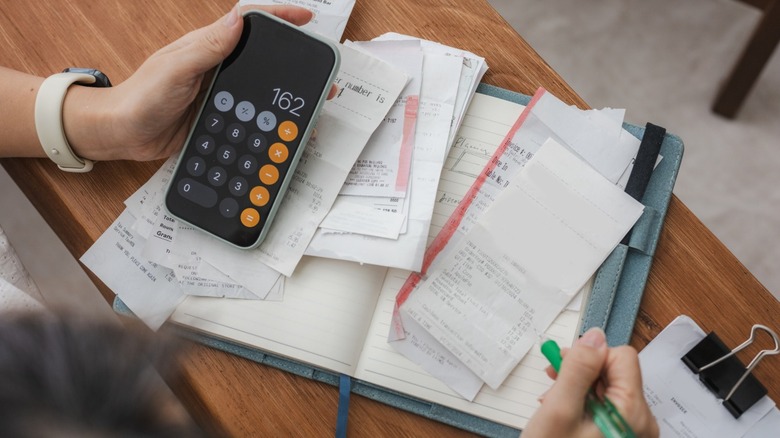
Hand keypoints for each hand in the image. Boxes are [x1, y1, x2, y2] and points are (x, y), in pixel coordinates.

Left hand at [63, 4, 316, 161]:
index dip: (278, 16)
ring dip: (284, 95)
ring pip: (260, 88)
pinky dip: (268, 121)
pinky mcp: (218, 117)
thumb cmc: (141, 96)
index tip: (306, 18)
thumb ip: (207, 47)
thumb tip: (238, 21)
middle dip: (294, 60)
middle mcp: (217, 66)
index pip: (249, 22)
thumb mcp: (175, 68)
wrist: (122, 133)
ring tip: (310, 106)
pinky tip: (281, 132)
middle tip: (321, 73)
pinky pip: (250, 115)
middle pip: (263, 56)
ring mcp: (219, 92)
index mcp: (208, 47)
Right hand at [523, 328, 658, 437]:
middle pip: (616, 374)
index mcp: (633, 413)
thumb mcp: (559, 410)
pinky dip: (584, 405)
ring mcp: (632, 433)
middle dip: (582, 373)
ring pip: (609, 391)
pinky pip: (607, 409)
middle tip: (553, 379)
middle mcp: (641, 423)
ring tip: (555, 401)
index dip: (590, 356)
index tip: (565, 365)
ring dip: (580, 389)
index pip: (622, 357)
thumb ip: (578, 369)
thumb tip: (594, 337)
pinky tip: (565, 415)